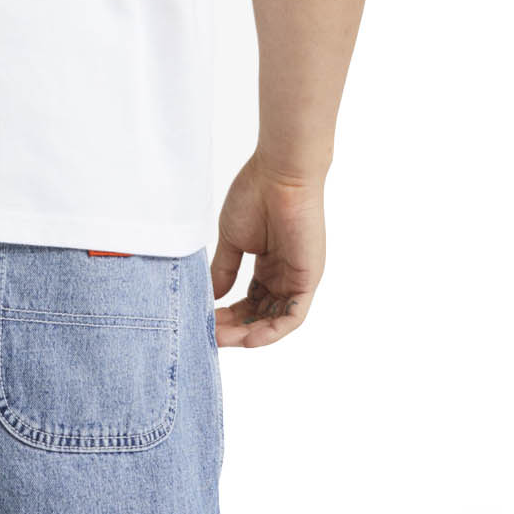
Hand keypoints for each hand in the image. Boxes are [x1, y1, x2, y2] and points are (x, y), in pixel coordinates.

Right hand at [211, 154, 325, 347]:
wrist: (278, 176)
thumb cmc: (254, 196)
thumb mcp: (231, 239)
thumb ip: (224, 269)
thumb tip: (210, 295)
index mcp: (268, 264)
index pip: (249, 300)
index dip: (228, 314)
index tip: (206, 322)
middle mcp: (284, 275)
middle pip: (260, 314)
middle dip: (235, 328)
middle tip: (210, 336)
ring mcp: (297, 278)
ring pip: (274, 320)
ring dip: (249, 334)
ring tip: (222, 338)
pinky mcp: (308, 280)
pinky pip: (292, 316)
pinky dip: (272, 332)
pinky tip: (248, 338)